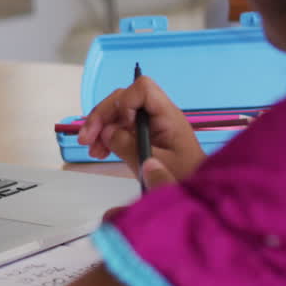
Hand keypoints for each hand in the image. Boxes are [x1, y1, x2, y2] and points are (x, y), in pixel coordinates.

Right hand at [76, 75, 204, 184]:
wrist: (199, 195)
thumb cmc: (184, 178)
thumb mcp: (153, 164)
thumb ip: (128, 146)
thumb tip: (107, 132)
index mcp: (167, 116)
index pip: (143, 89)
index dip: (124, 102)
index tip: (117, 126)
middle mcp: (157, 115)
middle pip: (123, 99)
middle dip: (101, 116)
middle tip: (86, 140)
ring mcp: (150, 124)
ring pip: (118, 113)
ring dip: (100, 128)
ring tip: (92, 151)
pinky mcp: (144, 135)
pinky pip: (121, 127)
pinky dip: (107, 137)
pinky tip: (100, 152)